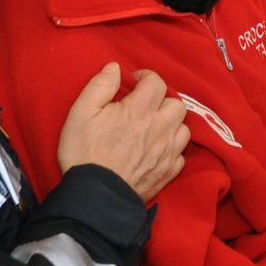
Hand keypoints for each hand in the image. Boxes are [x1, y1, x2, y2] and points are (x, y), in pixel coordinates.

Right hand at [56, 62, 189, 203]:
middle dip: (162, 100)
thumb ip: (100, 86)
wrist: (95, 197)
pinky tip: (157, 150)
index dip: (146, 77)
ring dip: (171, 124)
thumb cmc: (84, 153)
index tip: (135, 82)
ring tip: (154, 127)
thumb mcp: (81, 113)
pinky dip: (172, 148)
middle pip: (176, 104)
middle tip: (145, 106)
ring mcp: (167, 152)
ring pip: (183, 128)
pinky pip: (181, 155)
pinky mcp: (168, 172)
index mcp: (139, 111)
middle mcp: (160, 128)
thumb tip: (114, 68)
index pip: (156, 83)